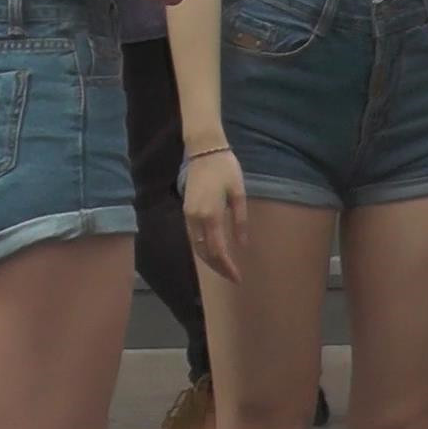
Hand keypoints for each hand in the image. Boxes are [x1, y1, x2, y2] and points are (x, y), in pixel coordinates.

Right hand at [183, 148, 246, 282]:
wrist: (204, 150)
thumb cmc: (226, 169)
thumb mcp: (238, 194)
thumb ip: (240, 221)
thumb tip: (242, 245)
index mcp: (211, 215)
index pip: (218, 250)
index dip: (227, 267)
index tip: (238, 277)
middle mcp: (195, 219)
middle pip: (204, 253)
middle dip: (218, 268)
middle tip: (233, 278)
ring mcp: (188, 215)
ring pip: (196, 247)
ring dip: (209, 261)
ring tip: (224, 269)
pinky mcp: (186, 210)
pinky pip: (192, 237)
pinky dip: (202, 249)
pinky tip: (212, 253)